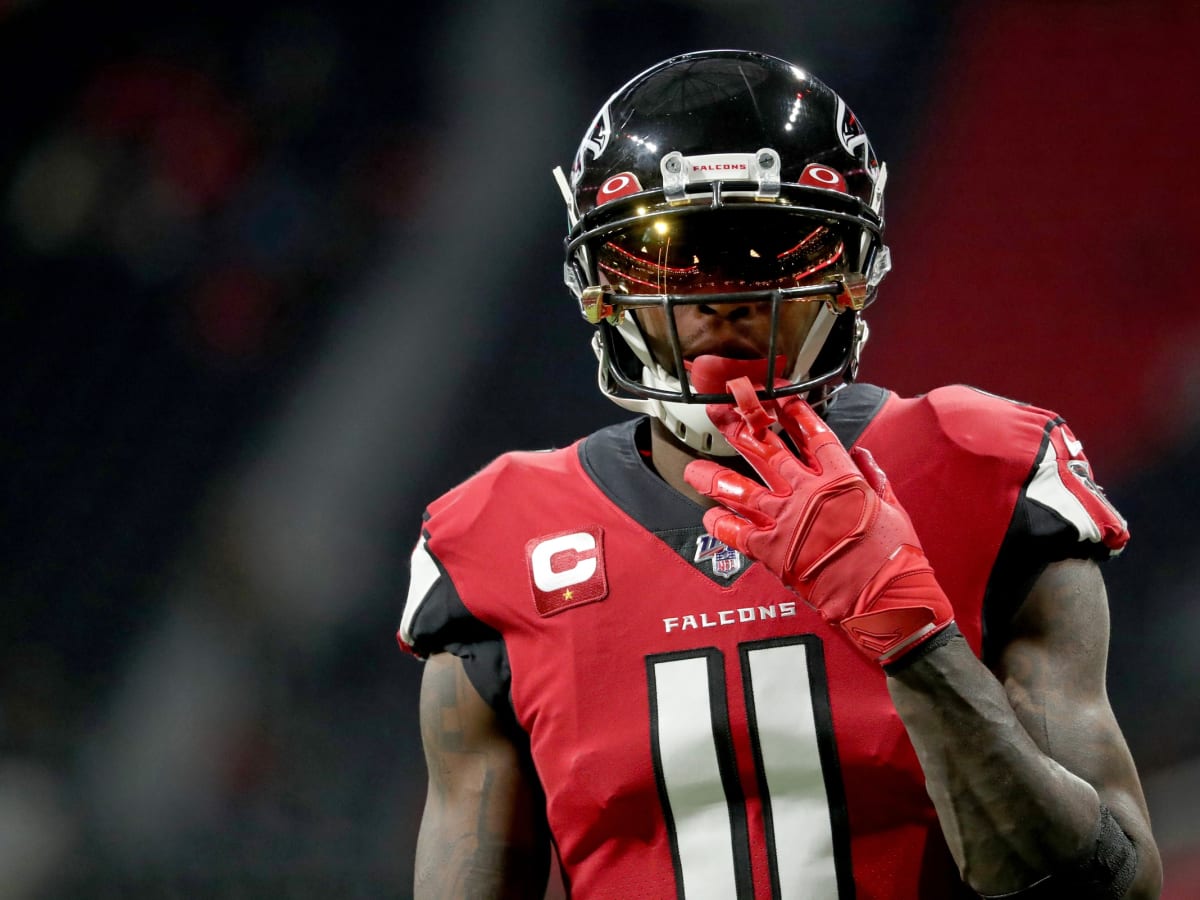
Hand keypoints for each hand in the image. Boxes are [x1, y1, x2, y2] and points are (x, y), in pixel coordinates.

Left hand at [683, 376, 953, 664]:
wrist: (885, 598)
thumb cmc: (894, 558)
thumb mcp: (893, 510)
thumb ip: (875, 479)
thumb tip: (863, 456)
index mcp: (842, 479)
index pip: (814, 436)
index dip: (796, 415)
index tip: (780, 400)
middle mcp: (809, 493)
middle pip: (768, 452)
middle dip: (743, 429)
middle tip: (723, 414)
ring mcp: (788, 520)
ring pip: (741, 490)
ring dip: (714, 477)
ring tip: (693, 469)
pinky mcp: (773, 551)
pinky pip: (738, 534)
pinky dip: (720, 526)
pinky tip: (708, 518)